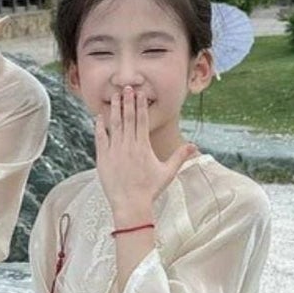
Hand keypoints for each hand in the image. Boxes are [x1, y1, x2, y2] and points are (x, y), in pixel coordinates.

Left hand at [94, 87, 194, 222]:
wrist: (130, 204)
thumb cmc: (150, 190)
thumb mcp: (167, 172)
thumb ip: (179, 156)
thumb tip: (194, 146)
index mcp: (143, 147)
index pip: (142, 120)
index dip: (141, 105)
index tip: (140, 93)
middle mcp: (129, 145)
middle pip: (128, 118)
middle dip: (128, 101)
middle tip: (127, 88)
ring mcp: (114, 151)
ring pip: (114, 125)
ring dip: (115, 109)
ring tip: (114, 96)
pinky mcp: (103, 158)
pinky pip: (100, 138)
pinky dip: (99, 126)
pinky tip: (99, 117)